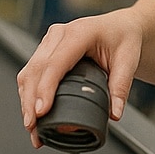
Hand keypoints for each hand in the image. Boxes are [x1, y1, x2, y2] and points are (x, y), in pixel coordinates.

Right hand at [16, 11, 144, 146]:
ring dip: (26, 100)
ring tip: (32, 127)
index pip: (55, 63)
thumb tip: (114, 114)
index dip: (45, 89)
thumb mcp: (129, 60)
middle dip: (30, 101)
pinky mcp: (46, 51)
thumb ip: (121, 87)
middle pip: (36, 69)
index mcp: (79, 33)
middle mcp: (59, 35)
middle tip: (33, 127)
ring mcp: (49, 42)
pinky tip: (32, 113)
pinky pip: (31, 73)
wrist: (120, 26)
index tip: (41, 111)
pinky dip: (28, 94)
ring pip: (29, 72)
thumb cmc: (123, 37)